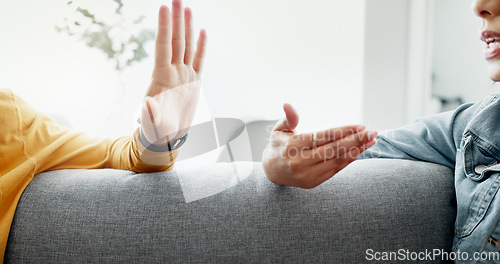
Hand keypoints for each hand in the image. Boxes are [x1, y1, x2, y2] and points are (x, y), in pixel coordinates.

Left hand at [141, 0, 206, 144]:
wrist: (166, 137)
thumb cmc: (156, 131)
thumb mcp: (152, 125)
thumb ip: (150, 114)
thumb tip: (147, 105)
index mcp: (162, 78)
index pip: (164, 46)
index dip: (164, 27)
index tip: (163, 8)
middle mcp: (173, 72)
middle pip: (176, 40)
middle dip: (176, 19)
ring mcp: (184, 75)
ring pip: (186, 46)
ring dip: (186, 27)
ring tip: (187, 8)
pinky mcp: (193, 82)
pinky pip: (198, 59)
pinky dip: (201, 46)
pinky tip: (202, 31)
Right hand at [262, 104, 377, 188]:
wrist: (271, 172)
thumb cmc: (278, 146)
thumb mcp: (278, 130)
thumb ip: (288, 118)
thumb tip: (288, 104)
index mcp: (292, 146)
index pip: (323, 137)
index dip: (343, 131)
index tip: (360, 125)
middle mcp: (301, 162)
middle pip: (334, 150)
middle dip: (356, 140)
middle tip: (373, 132)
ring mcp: (308, 174)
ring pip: (338, 161)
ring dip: (357, 150)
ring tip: (371, 141)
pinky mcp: (314, 182)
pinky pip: (336, 169)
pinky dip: (349, 160)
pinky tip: (360, 150)